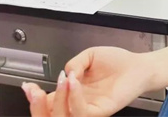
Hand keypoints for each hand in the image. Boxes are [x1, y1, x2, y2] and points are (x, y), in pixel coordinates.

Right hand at [21, 47, 154, 116]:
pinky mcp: (101, 111)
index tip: (28, 87)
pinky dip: (75, 97)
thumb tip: (64, 73)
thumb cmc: (118, 62)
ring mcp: (89, 109)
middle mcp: (79, 103)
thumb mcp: (90, 56)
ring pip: (64, 115)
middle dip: (39, 105)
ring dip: (58, 98)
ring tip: (63, 79)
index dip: (36, 97)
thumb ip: (74, 63)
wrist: (139, 65)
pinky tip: (75, 82)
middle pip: (52, 114)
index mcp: (74, 92)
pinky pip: (82, 111)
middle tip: (35, 90)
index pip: (49, 102)